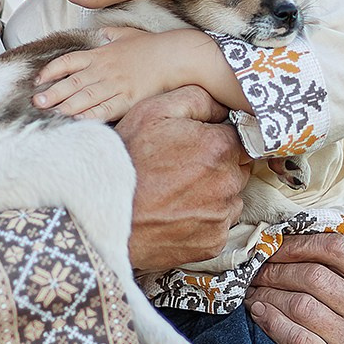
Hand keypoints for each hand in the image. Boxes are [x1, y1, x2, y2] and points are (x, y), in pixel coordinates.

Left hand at [34, 28, 242, 122]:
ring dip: (64, 107)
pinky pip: (103, 111)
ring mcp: (115, 85)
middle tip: (35, 102)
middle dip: (52, 93)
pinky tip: (76, 123)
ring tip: (48, 114)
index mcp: (101, 54)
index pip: (68, 61)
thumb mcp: (127, 34)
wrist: (175, 56)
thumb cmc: (152, 46)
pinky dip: (88, 117)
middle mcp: (104, 70)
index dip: (51, 71)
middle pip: (71, 83)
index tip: (38, 80)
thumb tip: (99, 32)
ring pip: (83, 98)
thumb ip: (110, 33)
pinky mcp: (127, 100)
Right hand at [116, 87, 246, 271]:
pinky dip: (203, 221)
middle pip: (237, 169)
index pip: (240, 138)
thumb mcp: (154, 111)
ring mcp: (220, 217)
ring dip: (213, 194)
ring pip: (230, 199)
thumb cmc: (126, 160)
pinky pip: (217, 227)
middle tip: (182, 168)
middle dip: (217, 166)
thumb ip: (197, 99)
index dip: (218, 139)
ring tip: (176, 192)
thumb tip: (225, 107)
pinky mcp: (212, 244)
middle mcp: (227, 183)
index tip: (198, 145)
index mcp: (219, 147)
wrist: (102, 214)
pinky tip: (176, 213)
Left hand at [247, 236, 343, 343]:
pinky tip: (259, 315)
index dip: (299, 243)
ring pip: (299, 305)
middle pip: (313, 275)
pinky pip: (294, 337)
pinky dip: (271, 322)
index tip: (275, 246)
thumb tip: (293, 233)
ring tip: (254, 292)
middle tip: (256, 271)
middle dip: (276, 270)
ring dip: (267, 295)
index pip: (338, 248)